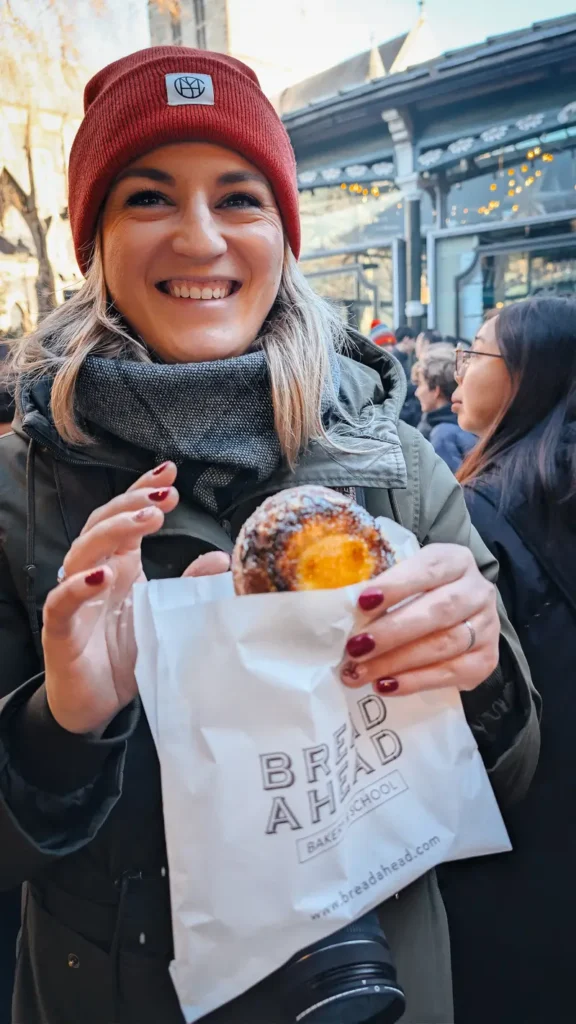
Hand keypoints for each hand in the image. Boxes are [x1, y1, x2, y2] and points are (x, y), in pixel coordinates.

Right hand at [42, 462, 229, 735]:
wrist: (95, 703)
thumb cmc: (127, 654)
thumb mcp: (167, 617)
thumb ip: (189, 587)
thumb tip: (223, 558)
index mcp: (118, 565)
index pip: (124, 517)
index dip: (142, 490)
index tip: (169, 470)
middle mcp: (92, 574)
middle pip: (101, 524)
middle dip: (131, 505)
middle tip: (164, 498)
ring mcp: (73, 599)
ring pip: (81, 552)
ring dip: (112, 533)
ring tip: (145, 523)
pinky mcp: (59, 629)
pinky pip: (61, 601)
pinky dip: (79, 586)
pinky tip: (103, 575)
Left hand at [340, 544, 498, 696]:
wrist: (459, 618)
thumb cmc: (418, 594)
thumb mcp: (403, 578)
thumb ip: (379, 587)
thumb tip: (338, 606)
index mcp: (455, 560)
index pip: (428, 569)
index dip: (396, 585)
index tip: (362, 602)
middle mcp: (478, 590)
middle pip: (438, 610)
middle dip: (392, 631)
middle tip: (355, 648)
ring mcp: (486, 626)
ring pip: (444, 644)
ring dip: (397, 661)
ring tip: (360, 671)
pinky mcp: (486, 660)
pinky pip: (451, 673)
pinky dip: (415, 681)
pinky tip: (386, 685)